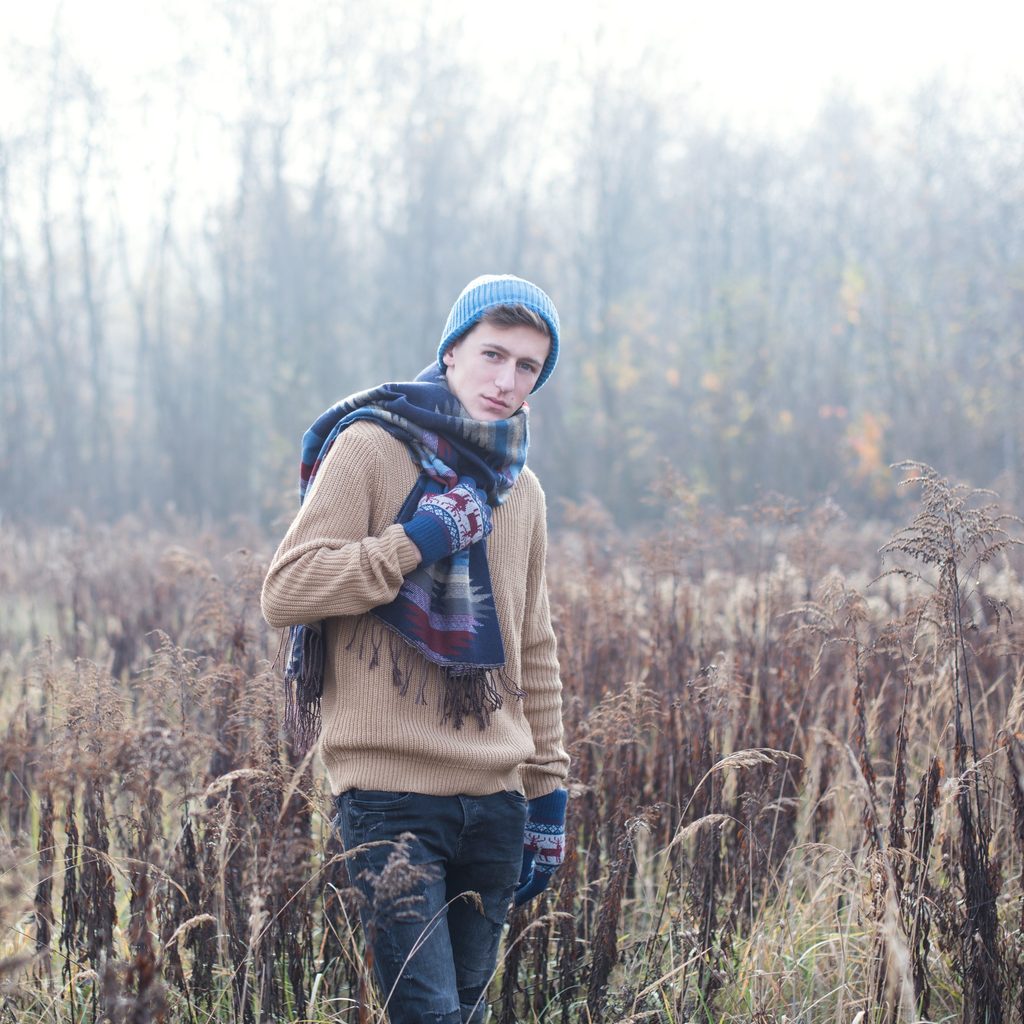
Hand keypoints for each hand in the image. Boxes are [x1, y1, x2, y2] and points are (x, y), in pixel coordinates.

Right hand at [403, 478, 491, 565]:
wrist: (435, 535)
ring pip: (487, 509)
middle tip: (463, 503)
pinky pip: (489, 525)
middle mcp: (476, 501)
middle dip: (473, 496)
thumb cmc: (431, 513)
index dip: (462, 484)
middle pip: (481, 494)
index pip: (469, 481)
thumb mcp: (429, 495)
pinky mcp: (483, 530)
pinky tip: (475, 527)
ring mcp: (481, 515)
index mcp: (465, 490)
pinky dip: (483, 525)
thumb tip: (434, 474)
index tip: (456, 489)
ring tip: (470, 516)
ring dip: (480, 510)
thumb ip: (435, 483)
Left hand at [514, 788, 566, 907]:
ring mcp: (552, 848)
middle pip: (537, 878)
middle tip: (510, 892)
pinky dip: (528, 862)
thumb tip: (514, 882)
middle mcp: (554, 858)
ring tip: (512, 878)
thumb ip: (520, 866)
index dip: (524, 896)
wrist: (548, 802)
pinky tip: (518, 860)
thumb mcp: (526, 848)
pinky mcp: (548, 839)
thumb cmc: (537, 826)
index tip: (514, 903)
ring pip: (537, 867)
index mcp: (550, 863)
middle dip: (523, 886)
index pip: (537, 886)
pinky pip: (538, 857)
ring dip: (525, 874)